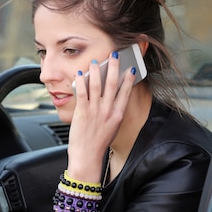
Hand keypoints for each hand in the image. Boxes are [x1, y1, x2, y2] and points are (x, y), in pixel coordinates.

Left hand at [69, 52, 135, 177]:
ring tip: (95, 61)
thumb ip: (113, 114)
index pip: (125, 92)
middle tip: (114, 55)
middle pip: (113, 84)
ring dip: (97, 70)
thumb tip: (112, 102)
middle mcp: (108, 111)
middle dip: (114, 67)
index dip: (128, 79)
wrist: (88, 156)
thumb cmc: (98, 145)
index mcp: (117, 115)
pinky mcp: (82, 112)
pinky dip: (82, 81)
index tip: (131, 68)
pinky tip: (81, 73)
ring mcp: (95, 111)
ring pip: (97, 85)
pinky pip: (82, 92)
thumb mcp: (112, 128)